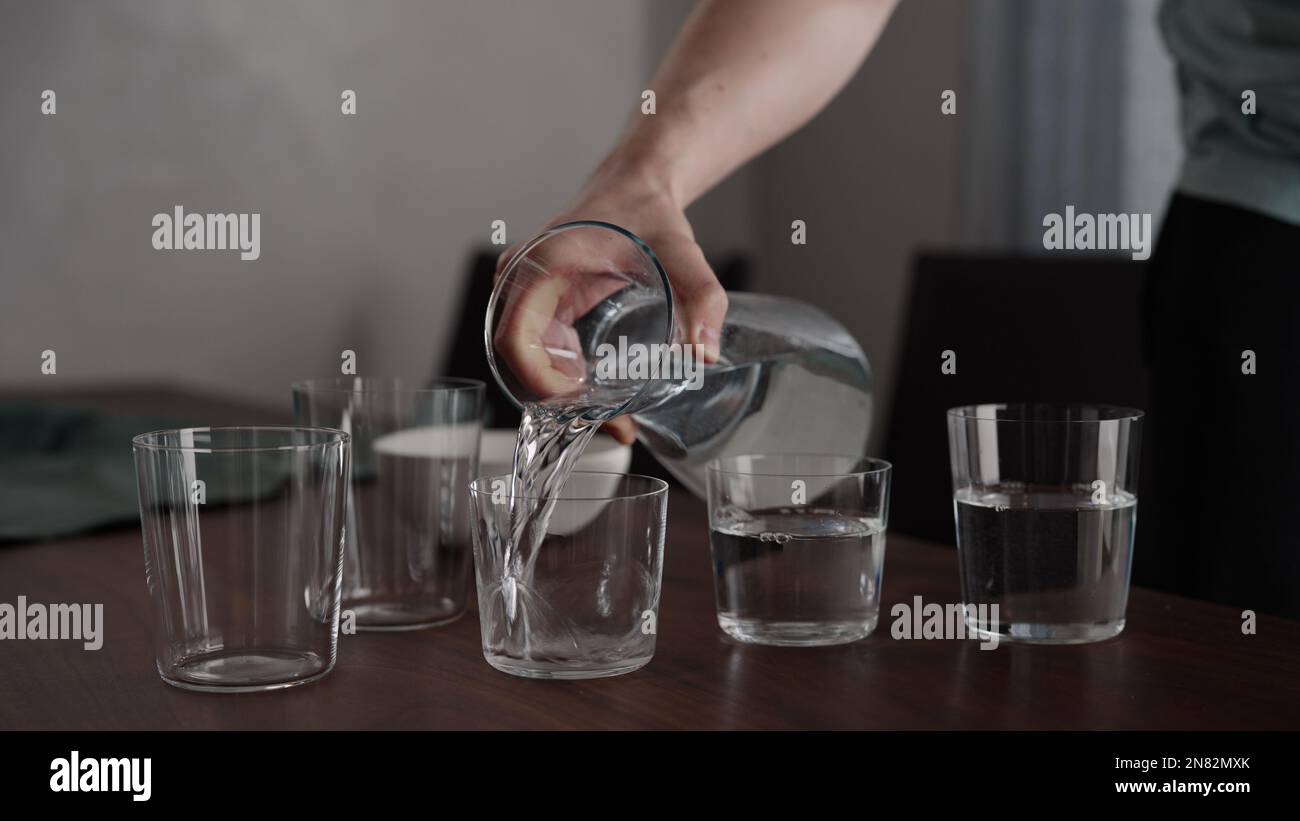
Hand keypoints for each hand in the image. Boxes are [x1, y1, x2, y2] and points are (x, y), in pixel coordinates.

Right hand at [494, 160, 727, 444]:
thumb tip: (706, 353)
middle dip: (557, 400)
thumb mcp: (680, 250)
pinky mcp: (538, 305)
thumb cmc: (646, 209)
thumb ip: (703, 296)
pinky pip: (538, 351)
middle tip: (613, 424)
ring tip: (614, 419)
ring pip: (526, 361)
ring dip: (561, 396)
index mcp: (540, 264)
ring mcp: (524, 293)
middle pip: (518, 358)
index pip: (515, 337)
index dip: (540, 379)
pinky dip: (562, 379)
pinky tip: (595, 393)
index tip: (581, 399)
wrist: (634, 184)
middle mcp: (520, 280)